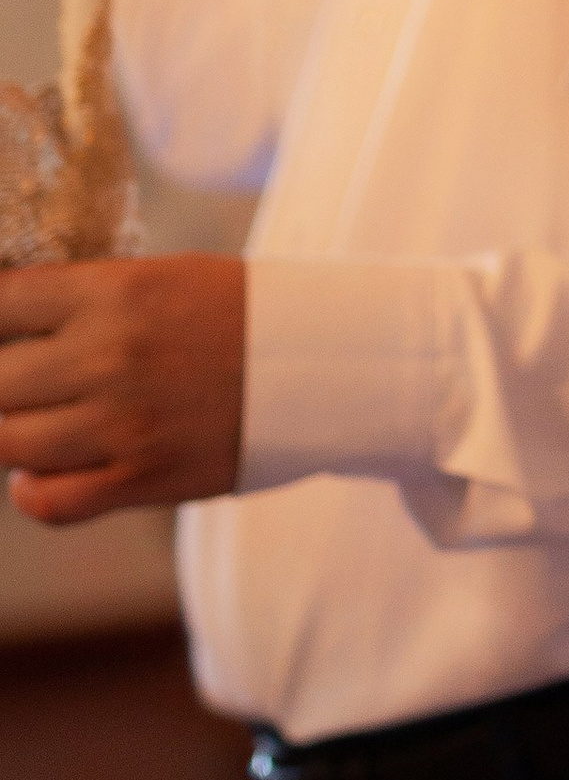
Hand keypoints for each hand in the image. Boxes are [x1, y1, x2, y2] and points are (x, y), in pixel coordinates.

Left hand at [0, 254, 246, 518]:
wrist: (325, 362)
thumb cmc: (235, 311)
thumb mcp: (157, 277)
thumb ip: (79, 299)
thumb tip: (5, 325)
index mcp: (114, 292)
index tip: (4, 333)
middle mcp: (109, 355)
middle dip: (2, 382)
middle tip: (24, 381)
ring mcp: (123, 422)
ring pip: (8, 443)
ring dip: (13, 434)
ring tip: (36, 421)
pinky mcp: (144, 477)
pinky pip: (49, 502)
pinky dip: (31, 491)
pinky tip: (39, 471)